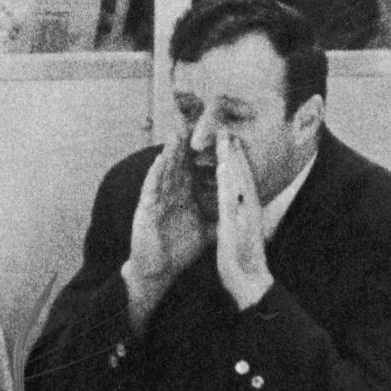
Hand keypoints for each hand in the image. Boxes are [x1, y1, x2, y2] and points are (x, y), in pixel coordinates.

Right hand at [122, 132, 208, 326]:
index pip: (197, 167)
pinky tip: (160, 159)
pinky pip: (151, 187)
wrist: (160, 271)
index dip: (207, 151)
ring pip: (165, 169)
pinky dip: (155, 173)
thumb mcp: (208, 230)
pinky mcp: (146, 209)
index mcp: (187, 194)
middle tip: (195, 119)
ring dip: (171, 151)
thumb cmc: (180, 249)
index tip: (218, 134)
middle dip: (187, 142)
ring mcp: (157, 198)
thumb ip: (222, 218)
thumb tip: (244, 213)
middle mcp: (172, 192)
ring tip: (177, 131)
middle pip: (180, 162)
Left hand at [213, 130, 273, 310]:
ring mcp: (245, 214)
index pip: (242, 181)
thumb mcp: (239, 234)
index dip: (236, 162)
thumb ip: (237, 219)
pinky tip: (223, 165)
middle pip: (242, 175)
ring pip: (239, 180)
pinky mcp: (237, 222)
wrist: (250, 282)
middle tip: (228, 130)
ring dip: (233, 158)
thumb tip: (235, 211)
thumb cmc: (244, 261)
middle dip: (235, 152)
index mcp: (248, 210)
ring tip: (227, 137)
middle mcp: (250, 208)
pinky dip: (228, 179)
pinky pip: (231, 196)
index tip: (230, 144)